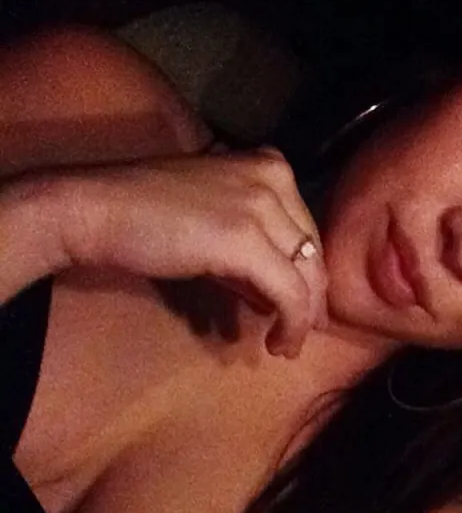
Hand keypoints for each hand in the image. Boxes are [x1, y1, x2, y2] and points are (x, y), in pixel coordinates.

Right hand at [18, 148, 327, 356]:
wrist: (98, 210)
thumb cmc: (147, 216)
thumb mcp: (215, 223)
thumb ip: (252, 249)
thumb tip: (276, 294)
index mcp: (270, 165)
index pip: (307, 231)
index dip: (309, 276)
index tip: (304, 310)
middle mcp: (274, 177)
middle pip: (313, 253)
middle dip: (312, 300)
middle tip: (301, 334)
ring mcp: (262, 205)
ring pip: (307, 275)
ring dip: (303, 319)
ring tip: (287, 346)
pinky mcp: (246, 240)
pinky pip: (288, 293)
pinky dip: (291, 324)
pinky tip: (279, 344)